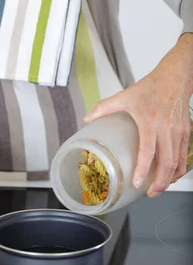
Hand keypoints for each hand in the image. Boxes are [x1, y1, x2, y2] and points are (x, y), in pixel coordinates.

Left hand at [83, 36, 192, 197]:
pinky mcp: (186, 133)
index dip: (143, 169)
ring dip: (169, 179)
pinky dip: (179, 169)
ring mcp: (178, 132)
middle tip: (149, 193)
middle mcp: (166, 129)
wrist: (174, 77)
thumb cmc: (151, 87)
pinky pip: (184, 156)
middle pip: (166, 162)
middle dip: (159, 182)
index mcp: (150, 121)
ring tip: (158, 188)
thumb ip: (104, 107)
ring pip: (177, 162)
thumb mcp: (125, 95)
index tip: (138, 183)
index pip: (148, 150)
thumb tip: (88, 119)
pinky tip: (171, 175)